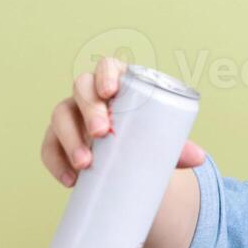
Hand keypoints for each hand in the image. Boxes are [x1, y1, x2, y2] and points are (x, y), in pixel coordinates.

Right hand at [40, 55, 206, 187]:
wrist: (126, 168)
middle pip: (81, 89)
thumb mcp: (160, 143)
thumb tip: (199, 158)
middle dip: (89, 109)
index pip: (107, 66)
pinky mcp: (56, 141)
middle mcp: (89, 95)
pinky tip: (70, 180)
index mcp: (117, 85)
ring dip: (70, 139)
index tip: (111, 92)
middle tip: (101, 134)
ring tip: (85, 164)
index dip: (106, 75)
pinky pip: (49, 147)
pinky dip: (56, 163)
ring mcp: (70, 117)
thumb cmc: (143, 143)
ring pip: (60, 116)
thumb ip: (177, 148)